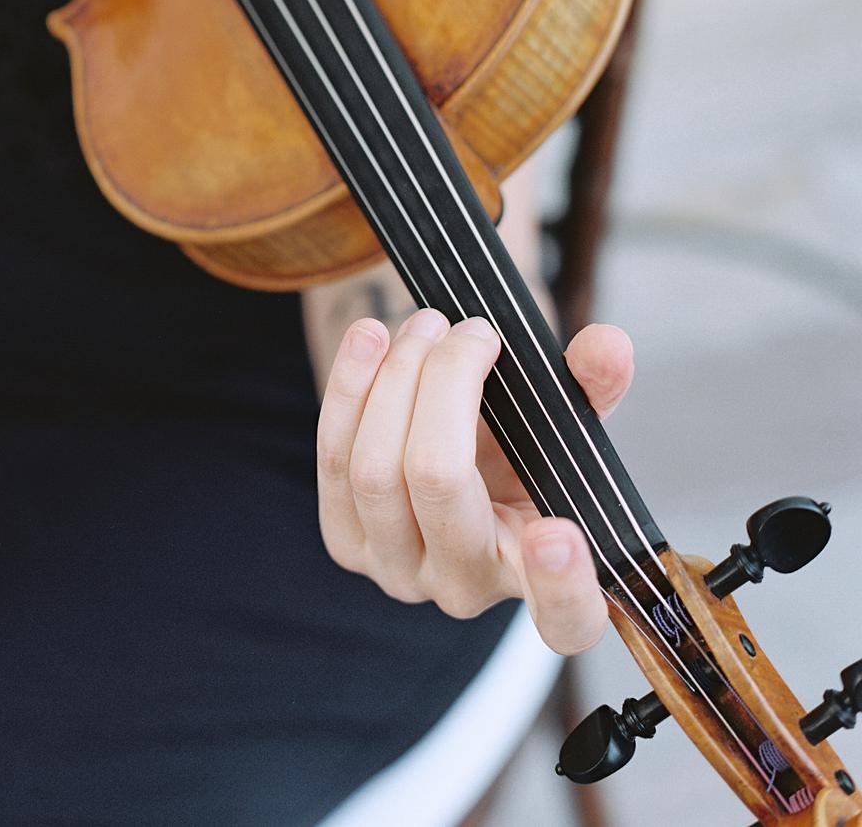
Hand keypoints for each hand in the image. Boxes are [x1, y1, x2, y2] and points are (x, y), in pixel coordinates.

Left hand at [316, 309, 633, 653]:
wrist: (458, 458)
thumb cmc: (521, 450)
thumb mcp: (564, 423)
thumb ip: (593, 387)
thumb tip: (608, 345)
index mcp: (543, 577)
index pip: (565, 616)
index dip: (562, 584)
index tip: (559, 533)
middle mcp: (466, 588)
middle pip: (438, 482)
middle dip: (446, 385)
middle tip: (474, 331)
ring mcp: (398, 569)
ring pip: (376, 469)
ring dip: (396, 379)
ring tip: (427, 323)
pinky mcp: (346, 540)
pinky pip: (333, 461)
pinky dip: (349, 388)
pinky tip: (369, 337)